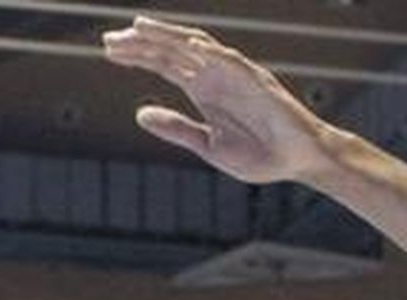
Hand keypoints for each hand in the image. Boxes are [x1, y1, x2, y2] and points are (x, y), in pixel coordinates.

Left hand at [103, 17, 333, 184]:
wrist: (297, 163)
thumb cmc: (258, 154)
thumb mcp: (206, 144)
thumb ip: (175, 127)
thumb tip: (139, 113)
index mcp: (204, 91)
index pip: (165, 65)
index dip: (138, 55)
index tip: (109, 50)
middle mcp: (217, 77)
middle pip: (174, 51)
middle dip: (143, 42)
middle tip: (109, 38)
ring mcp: (237, 77)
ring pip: (198, 48)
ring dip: (169, 37)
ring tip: (140, 28)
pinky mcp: (258, 84)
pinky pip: (232, 63)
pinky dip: (210, 54)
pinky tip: (187, 47)